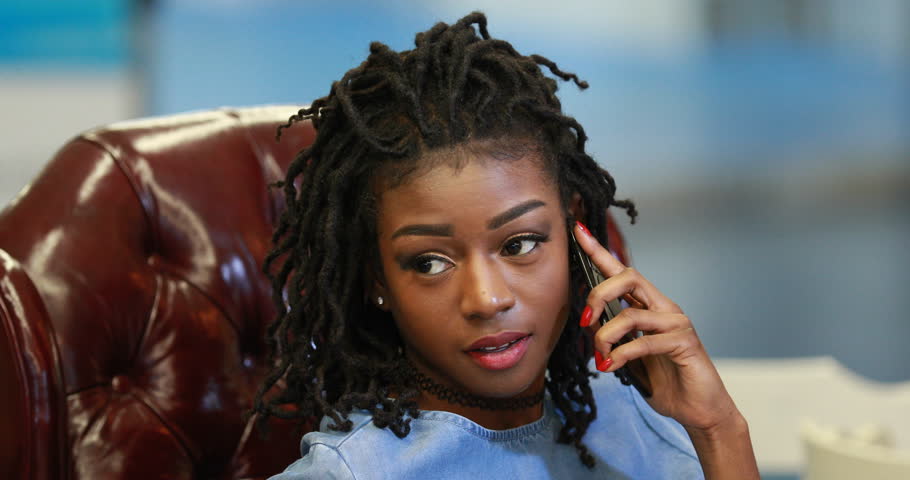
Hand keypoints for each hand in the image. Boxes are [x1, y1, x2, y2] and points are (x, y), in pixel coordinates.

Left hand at [573, 222, 738, 432]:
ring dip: (606, 337)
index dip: (599, 252)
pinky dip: (622, 355)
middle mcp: (664, 308)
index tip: (578, 232)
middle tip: (586, 321)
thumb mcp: (628, 358)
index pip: (621, 272)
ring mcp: (676, 323)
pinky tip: (612, 367)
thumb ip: (613, 339)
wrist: (698, 409)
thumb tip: (590, 328)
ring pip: (630, 315)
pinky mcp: (684, 342)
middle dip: (598, 295)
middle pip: (627, 278)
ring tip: (602, 358)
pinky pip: (644, 342)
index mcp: (649, 307)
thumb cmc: (665, 381)